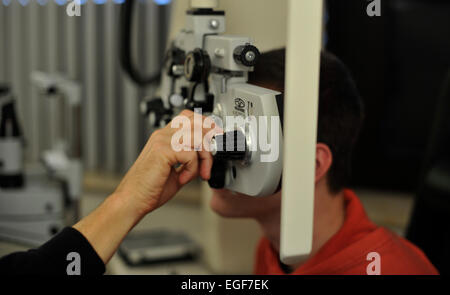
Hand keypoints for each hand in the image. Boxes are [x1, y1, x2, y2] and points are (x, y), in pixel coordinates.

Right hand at [74, 110, 217, 263]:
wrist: (132, 200)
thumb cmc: (150, 189)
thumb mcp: (176, 171)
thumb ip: (190, 161)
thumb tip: (208, 158)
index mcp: (164, 137)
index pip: (188, 117)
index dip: (205, 125)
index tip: (215, 139)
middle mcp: (162, 135)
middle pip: (195, 121)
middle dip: (210, 137)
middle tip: (214, 156)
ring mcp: (162, 141)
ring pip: (197, 136)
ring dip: (205, 157)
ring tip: (200, 174)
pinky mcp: (162, 151)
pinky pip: (190, 153)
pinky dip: (193, 169)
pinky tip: (184, 179)